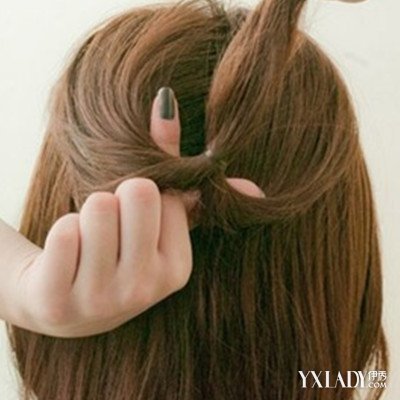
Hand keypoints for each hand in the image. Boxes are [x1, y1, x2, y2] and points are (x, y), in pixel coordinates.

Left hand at [1, 87, 263, 337]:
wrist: (62, 302)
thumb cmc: (117, 255)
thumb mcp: (159, 230)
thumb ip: (196, 198)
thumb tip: (256, 188)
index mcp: (175, 271)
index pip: (165, 193)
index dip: (144, 196)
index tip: (136, 220)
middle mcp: (144, 290)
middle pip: (138, 191)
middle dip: (119, 196)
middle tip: (110, 223)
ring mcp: (101, 300)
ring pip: (100, 206)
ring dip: (88, 214)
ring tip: (88, 240)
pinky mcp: (56, 303)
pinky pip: (64, 232)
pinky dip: (62, 232)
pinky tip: (65, 255)